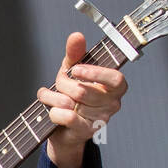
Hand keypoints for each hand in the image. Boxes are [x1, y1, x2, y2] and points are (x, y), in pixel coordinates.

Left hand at [37, 32, 127, 167]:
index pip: (116, 79)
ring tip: (51, 98)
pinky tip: (52, 110)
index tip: (76, 69)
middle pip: (82, 90)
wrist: (62, 127)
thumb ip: (75, 52)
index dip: (95, 73)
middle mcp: (112, 103)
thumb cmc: (71, 94)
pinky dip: (53, 112)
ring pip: (71, 102)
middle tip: (58, 84)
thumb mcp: (72, 70)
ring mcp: (101, 119)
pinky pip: (67, 116)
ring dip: (53, 98)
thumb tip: (77, 36)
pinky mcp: (87, 131)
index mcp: (115, 86)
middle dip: (62, 84)